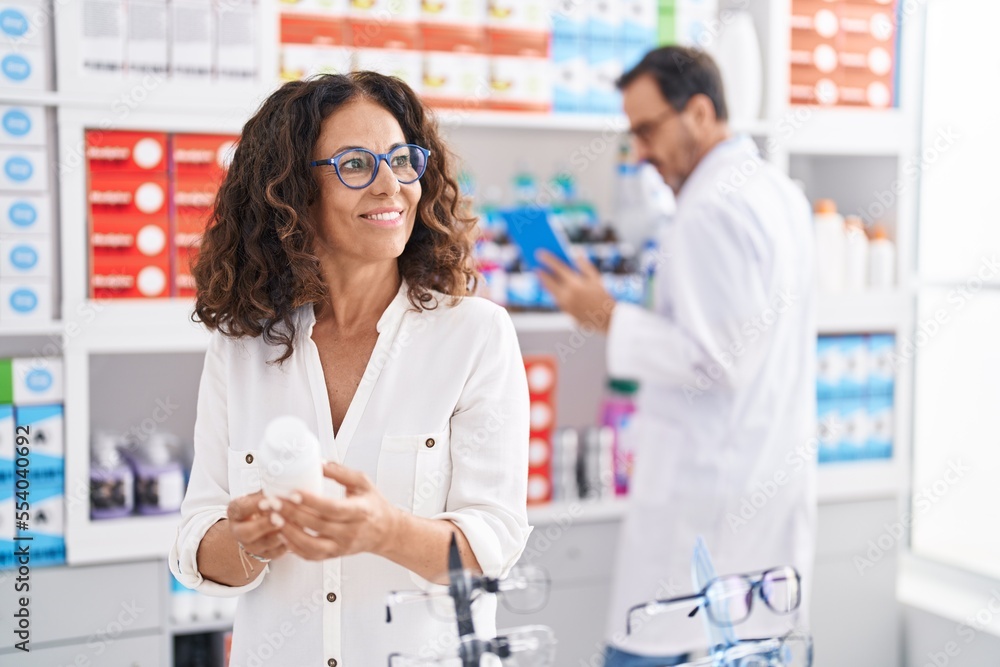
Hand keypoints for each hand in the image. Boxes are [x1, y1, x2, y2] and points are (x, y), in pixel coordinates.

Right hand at [226, 492, 288, 561]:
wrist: (260, 524)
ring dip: (280, 534)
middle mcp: (238, 531)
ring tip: (293, 524)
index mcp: (235, 512)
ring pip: (264, 544)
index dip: (256, 504)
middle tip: (280, 516)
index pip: (241, 508)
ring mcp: (251, 545)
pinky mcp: (265, 555)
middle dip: (265, 524)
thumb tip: (286, 486)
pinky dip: (287, 543)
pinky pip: (276, 552)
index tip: (271, 499)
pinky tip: (298, 534)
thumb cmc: (263, 504)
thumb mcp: (260, 495)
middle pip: (247, 532)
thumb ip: (269, 491)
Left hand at [274, 461, 402, 559]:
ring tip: (273, 518)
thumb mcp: (362, 483)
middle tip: (273, 502)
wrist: (386, 531)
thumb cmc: (373, 505)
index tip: (293, 492)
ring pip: (311, 545)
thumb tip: (318, 463)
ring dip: (289, 532)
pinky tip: (283, 534)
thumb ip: (341, 472)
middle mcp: (350, 531)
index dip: (310, 502)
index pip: (332, 508)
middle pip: (317, 525)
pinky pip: (311, 555)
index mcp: (359, 511)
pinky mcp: (334, 554)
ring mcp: (342, 546)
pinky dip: (294, 547)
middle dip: (291, 513)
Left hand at [536, 250, 616, 333]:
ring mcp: (565, 304)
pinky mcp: (566, 312)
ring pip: (550, 291)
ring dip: (543, 283)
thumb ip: (585, 265)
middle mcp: (568, 294)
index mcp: (576, 283)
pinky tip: (549, 286)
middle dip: (541, 273)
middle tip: (535, 265)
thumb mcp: (597, 279)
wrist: (608, 320)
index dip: (548, 259)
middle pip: (549, 281)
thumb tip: (577, 253)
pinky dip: (551, 292)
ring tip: (539, 275)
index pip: (558, 268)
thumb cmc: (604, 297)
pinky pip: (555, 299)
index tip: (539, 253)